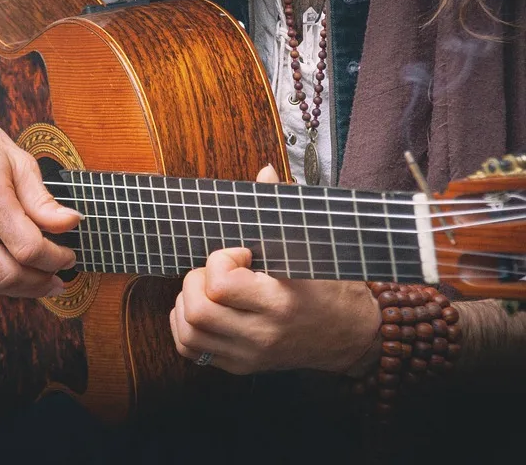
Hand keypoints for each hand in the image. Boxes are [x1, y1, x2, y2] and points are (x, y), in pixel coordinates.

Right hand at [0, 103, 80, 297]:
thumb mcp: (17, 160)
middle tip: (59, 278)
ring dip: (19, 288)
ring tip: (42, 280)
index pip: (28, 248)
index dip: (55, 259)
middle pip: (8, 275)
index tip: (69, 256)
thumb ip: (43, 200)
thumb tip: (71, 223)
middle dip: (40, 282)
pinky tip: (14, 272)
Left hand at [169, 165, 380, 374]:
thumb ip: (281, 207)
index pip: (221, 284)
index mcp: (280, 301)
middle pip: (197, 311)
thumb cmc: (334, 287)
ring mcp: (249, 354)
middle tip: (216, 271)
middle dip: (195, 281)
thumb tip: (265, 172)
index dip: (219, 260)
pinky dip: (184, 326)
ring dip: (185, 304)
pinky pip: (192, 350)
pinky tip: (203, 309)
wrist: (355, 335)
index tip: (239, 253)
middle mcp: (262, 334)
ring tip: (208, 289)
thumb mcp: (313, 246)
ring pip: (189, 333)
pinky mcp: (240, 366)